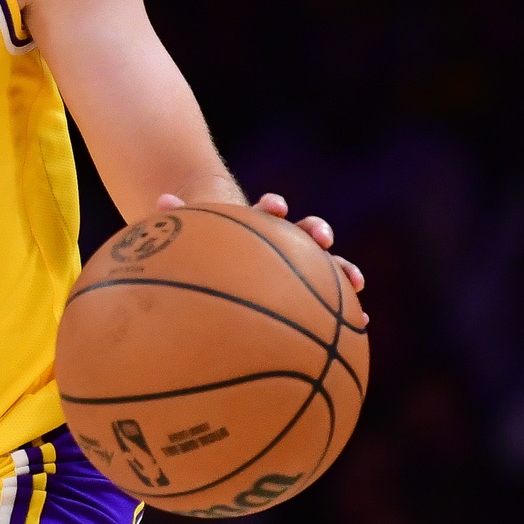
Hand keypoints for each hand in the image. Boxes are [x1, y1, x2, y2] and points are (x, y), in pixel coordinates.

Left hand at [157, 192, 366, 317]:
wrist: (225, 263)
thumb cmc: (206, 253)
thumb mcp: (193, 239)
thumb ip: (180, 219)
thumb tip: (162, 200)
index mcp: (256, 227)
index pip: (267, 210)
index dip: (272, 208)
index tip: (276, 208)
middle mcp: (284, 241)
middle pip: (304, 231)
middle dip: (315, 231)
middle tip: (321, 237)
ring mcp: (301, 264)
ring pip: (326, 264)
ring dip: (341, 268)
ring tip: (356, 281)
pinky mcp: (310, 289)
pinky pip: (331, 300)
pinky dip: (346, 308)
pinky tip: (361, 322)